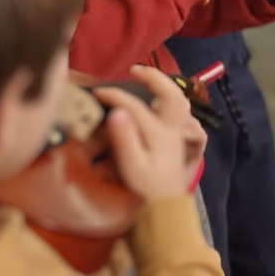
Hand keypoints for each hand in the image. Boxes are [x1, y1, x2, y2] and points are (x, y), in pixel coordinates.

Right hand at [96, 66, 208, 202]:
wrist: (165, 205)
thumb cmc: (146, 187)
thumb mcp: (131, 165)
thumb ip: (124, 138)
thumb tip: (116, 111)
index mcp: (158, 133)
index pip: (134, 106)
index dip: (114, 96)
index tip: (96, 92)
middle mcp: (171, 128)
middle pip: (170, 94)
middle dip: (153, 77)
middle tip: (134, 70)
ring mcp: (176, 132)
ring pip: (178, 101)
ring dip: (162, 85)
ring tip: (144, 77)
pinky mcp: (175, 138)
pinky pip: (176, 109)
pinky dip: (166, 97)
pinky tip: (153, 99)